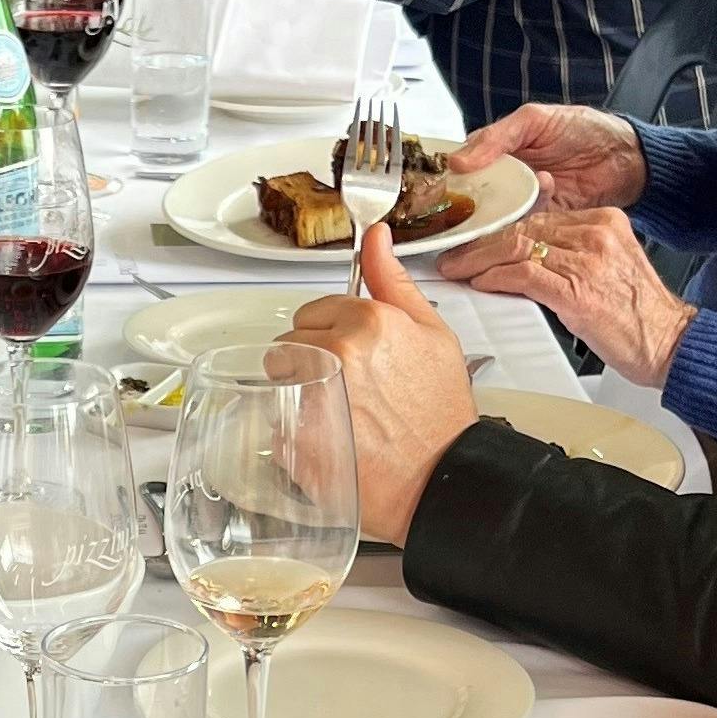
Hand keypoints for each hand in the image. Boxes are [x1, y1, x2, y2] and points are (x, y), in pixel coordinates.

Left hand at [277, 224, 476, 542]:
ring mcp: (312, 394)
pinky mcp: (296, 436)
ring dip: (296, 391)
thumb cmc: (440, 414)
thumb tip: (376, 237)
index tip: (354, 357)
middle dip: (310, 360)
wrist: (441, 480)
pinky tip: (330, 438)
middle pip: (290, 342)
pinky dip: (295, 429)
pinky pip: (275, 419)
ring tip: (339, 413)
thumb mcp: (433, 333)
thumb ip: (393, 280)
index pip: (313, 311)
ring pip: (276, 378)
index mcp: (367, 322)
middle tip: (349, 389)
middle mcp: (335, 352)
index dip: (333, 334)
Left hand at [438, 208, 693, 387]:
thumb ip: (573, 251)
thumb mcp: (608, 266)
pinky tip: (482, 283)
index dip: (501, 228)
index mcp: (605, 222)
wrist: (670, 342)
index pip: (538, 216)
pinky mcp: (576, 292)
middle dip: (482, 242)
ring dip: (479, 259)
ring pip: (516, 247)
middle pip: (523, 228)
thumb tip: (525, 252)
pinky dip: (495, 277)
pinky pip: (523, 275)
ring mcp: (586, 261)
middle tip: (457, 254)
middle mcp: (596, 234)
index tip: (478, 238)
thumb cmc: (638, 314)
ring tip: (458, 268)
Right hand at [447, 102, 646, 207]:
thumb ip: (496, 137)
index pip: (460, 168)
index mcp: (496, 152)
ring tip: (514, 192)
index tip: (438, 188)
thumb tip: (457, 160)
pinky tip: (546, 189)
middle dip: (467, 205)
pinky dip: (526, 217)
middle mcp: (504, 180)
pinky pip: (522, 227)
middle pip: (471, 198)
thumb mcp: (534, 120)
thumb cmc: (584, 129)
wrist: (626, 158)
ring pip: (494, 216)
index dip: (447, 179)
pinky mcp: (540, 222)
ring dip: (498, 211)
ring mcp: (521, 203)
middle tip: (465, 205)